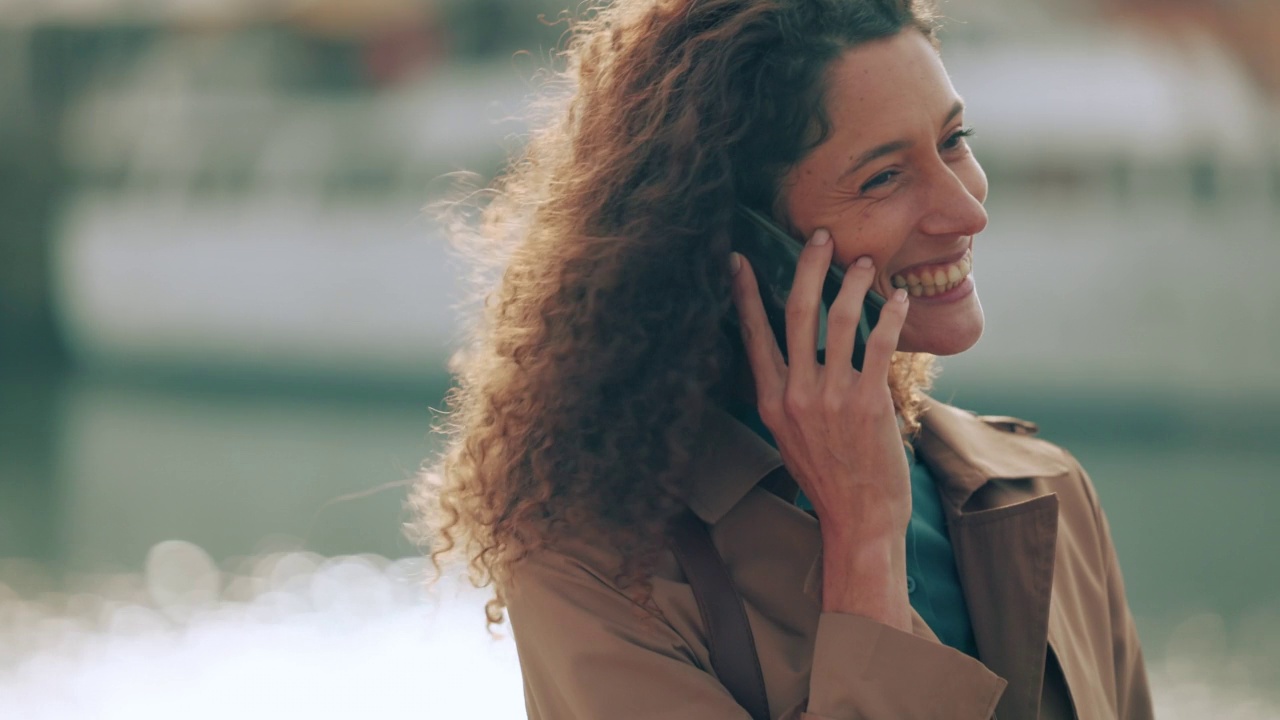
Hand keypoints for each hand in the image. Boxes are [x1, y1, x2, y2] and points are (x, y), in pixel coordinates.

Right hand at [730, 228, 912, 626]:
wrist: (858, 519)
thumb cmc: (827, 478)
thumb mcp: (789, 437)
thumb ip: (787, 396)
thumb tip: (791, 359)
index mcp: (770, 401)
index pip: (753, 334)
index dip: (745, 294)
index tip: (738, 260)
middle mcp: (795, 395)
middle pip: (796, 314)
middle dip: (808, 269)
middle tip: (820, 237)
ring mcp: (830, 398)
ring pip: (838, 322)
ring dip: (852, 285)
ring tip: (864, 263)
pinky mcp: (867, 403)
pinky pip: (879, 346)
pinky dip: (889, 317)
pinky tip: (898, 300)